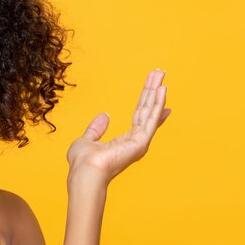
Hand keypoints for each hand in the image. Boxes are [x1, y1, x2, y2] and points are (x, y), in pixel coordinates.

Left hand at [66, 69, 171, 186]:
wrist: (84, 171)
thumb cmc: (82, 162)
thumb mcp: (86, 140)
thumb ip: (96, 129)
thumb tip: (105, 115)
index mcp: (123, 142)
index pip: (139, 118)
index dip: (148, 104)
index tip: (158, 91)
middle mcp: (135, 141)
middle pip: (146, 110)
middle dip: (152, 91)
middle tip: (160, 73)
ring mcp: (140, 142)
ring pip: (150, 111)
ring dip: (157, 92)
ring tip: (162, 74)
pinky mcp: (141, 141)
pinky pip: (151, 117)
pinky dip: (157, 102)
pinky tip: (162, 89)